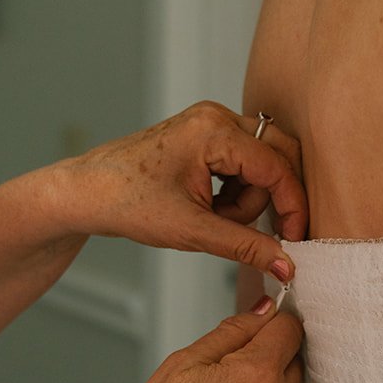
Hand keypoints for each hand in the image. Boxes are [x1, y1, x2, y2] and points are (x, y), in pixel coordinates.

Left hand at [75, 102, 306, 278]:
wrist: (87, 193)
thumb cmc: (128, 203)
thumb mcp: (192, 230)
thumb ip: (245, 246)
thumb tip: (285, 264)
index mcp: (214, 132)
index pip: (276, 167)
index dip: (291, 206)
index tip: (295, 238)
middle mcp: (216, 117)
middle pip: (278, 154)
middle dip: (273, 198)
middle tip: (269, 233)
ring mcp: (210, 123)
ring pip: (261, 162)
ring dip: (248, 198)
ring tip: (214, 219)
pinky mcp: (205, 135)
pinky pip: (242, 162)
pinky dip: (235, 190)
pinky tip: (210, 207)